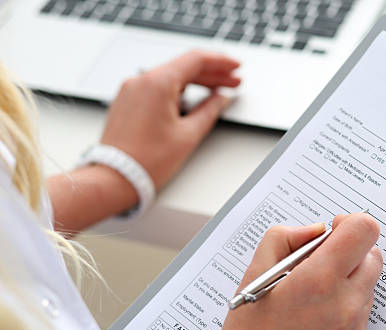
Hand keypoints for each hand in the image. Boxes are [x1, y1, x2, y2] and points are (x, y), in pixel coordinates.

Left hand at [100, 50, 240, 190]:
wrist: (113, 178)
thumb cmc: (145, 161)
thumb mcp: (188, 135)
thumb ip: (209, 111)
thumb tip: (221, 100)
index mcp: (157, 83)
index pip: (196, 60)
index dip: (221, 62)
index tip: (236, 67)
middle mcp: (141, 80)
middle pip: (184, 67)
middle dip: (212, 74)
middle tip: (234, 82)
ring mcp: (132, 90)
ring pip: (171, 77)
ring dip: (196, 82)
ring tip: (217, 92)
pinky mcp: (128, 102)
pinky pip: (158, 87)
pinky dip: (178, 90)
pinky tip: (193, 99)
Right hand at [190, 212, 381, 329]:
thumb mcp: (253, 274)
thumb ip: (285, 237)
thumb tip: (316, 230)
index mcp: (318, 281)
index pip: (364, 230)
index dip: (350, 223)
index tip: (333, 231)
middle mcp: (345, 304)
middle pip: (372, 255)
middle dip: (349, 251)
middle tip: (317, 263)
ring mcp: (355, 329)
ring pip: (368, 283)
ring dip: (347, 278)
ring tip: (310, 295)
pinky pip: (362, 310)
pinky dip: (345, 304)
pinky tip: (314, 318)